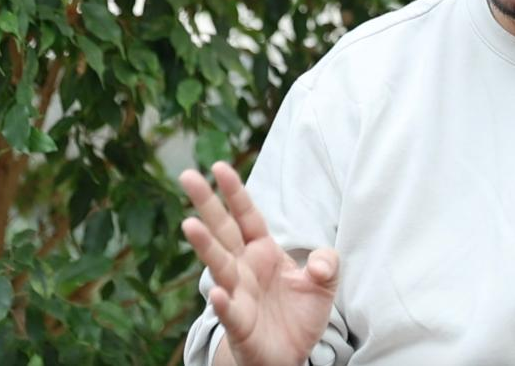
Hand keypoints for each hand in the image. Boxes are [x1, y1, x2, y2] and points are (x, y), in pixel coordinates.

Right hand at [180, 161, 339, 365]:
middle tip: (187, 175)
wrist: (290, 356)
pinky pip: (230, 311)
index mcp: (263, 250)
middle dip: (206, 204)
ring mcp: (239, 294)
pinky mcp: (240, 324)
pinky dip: (222, 302)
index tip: (219, 167)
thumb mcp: (325, 283)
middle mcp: (245, 268)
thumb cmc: (299, 314)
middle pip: (223, 231)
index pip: (247, 216)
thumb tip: (318, 263)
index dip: (235, 192)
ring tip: (190, 225)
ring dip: (206, 246)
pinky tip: (216, 291)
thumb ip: (327, 263)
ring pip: (220, 266)